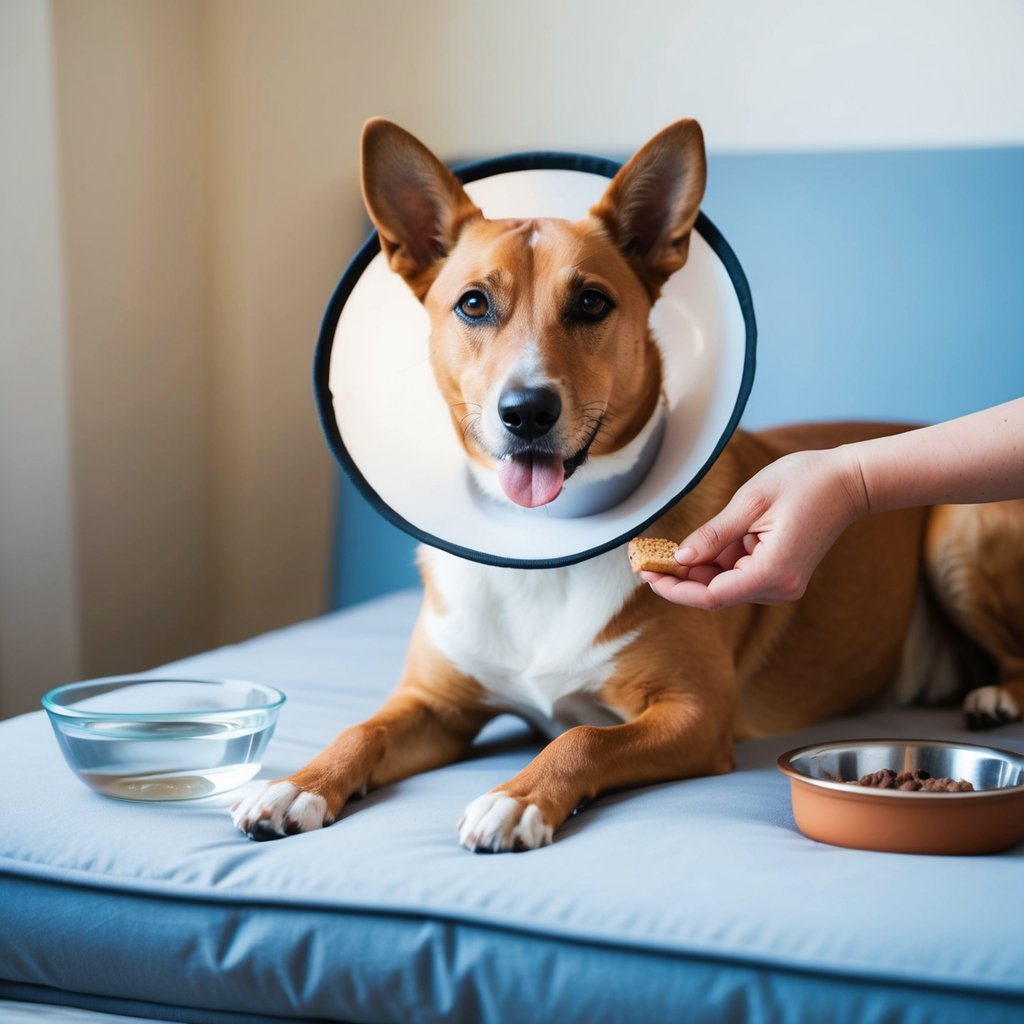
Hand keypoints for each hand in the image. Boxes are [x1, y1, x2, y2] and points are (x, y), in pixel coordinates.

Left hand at [642, 448, 866, 609]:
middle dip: (681, 578)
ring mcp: (783, 583)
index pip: (712, 596)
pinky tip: (700, 545)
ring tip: (666, 548)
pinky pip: (740, 574)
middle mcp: (780, 587)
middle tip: (646, 558)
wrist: (850, 481)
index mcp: (773, 572)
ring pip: (726, 585)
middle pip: (717, 593)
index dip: (676, 590)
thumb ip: (713, 535)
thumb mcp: (750, 502)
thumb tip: (680, 558)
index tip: (647, 575)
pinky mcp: (781, 574)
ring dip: (697, 569)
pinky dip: (717, 562)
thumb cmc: (805, 482)